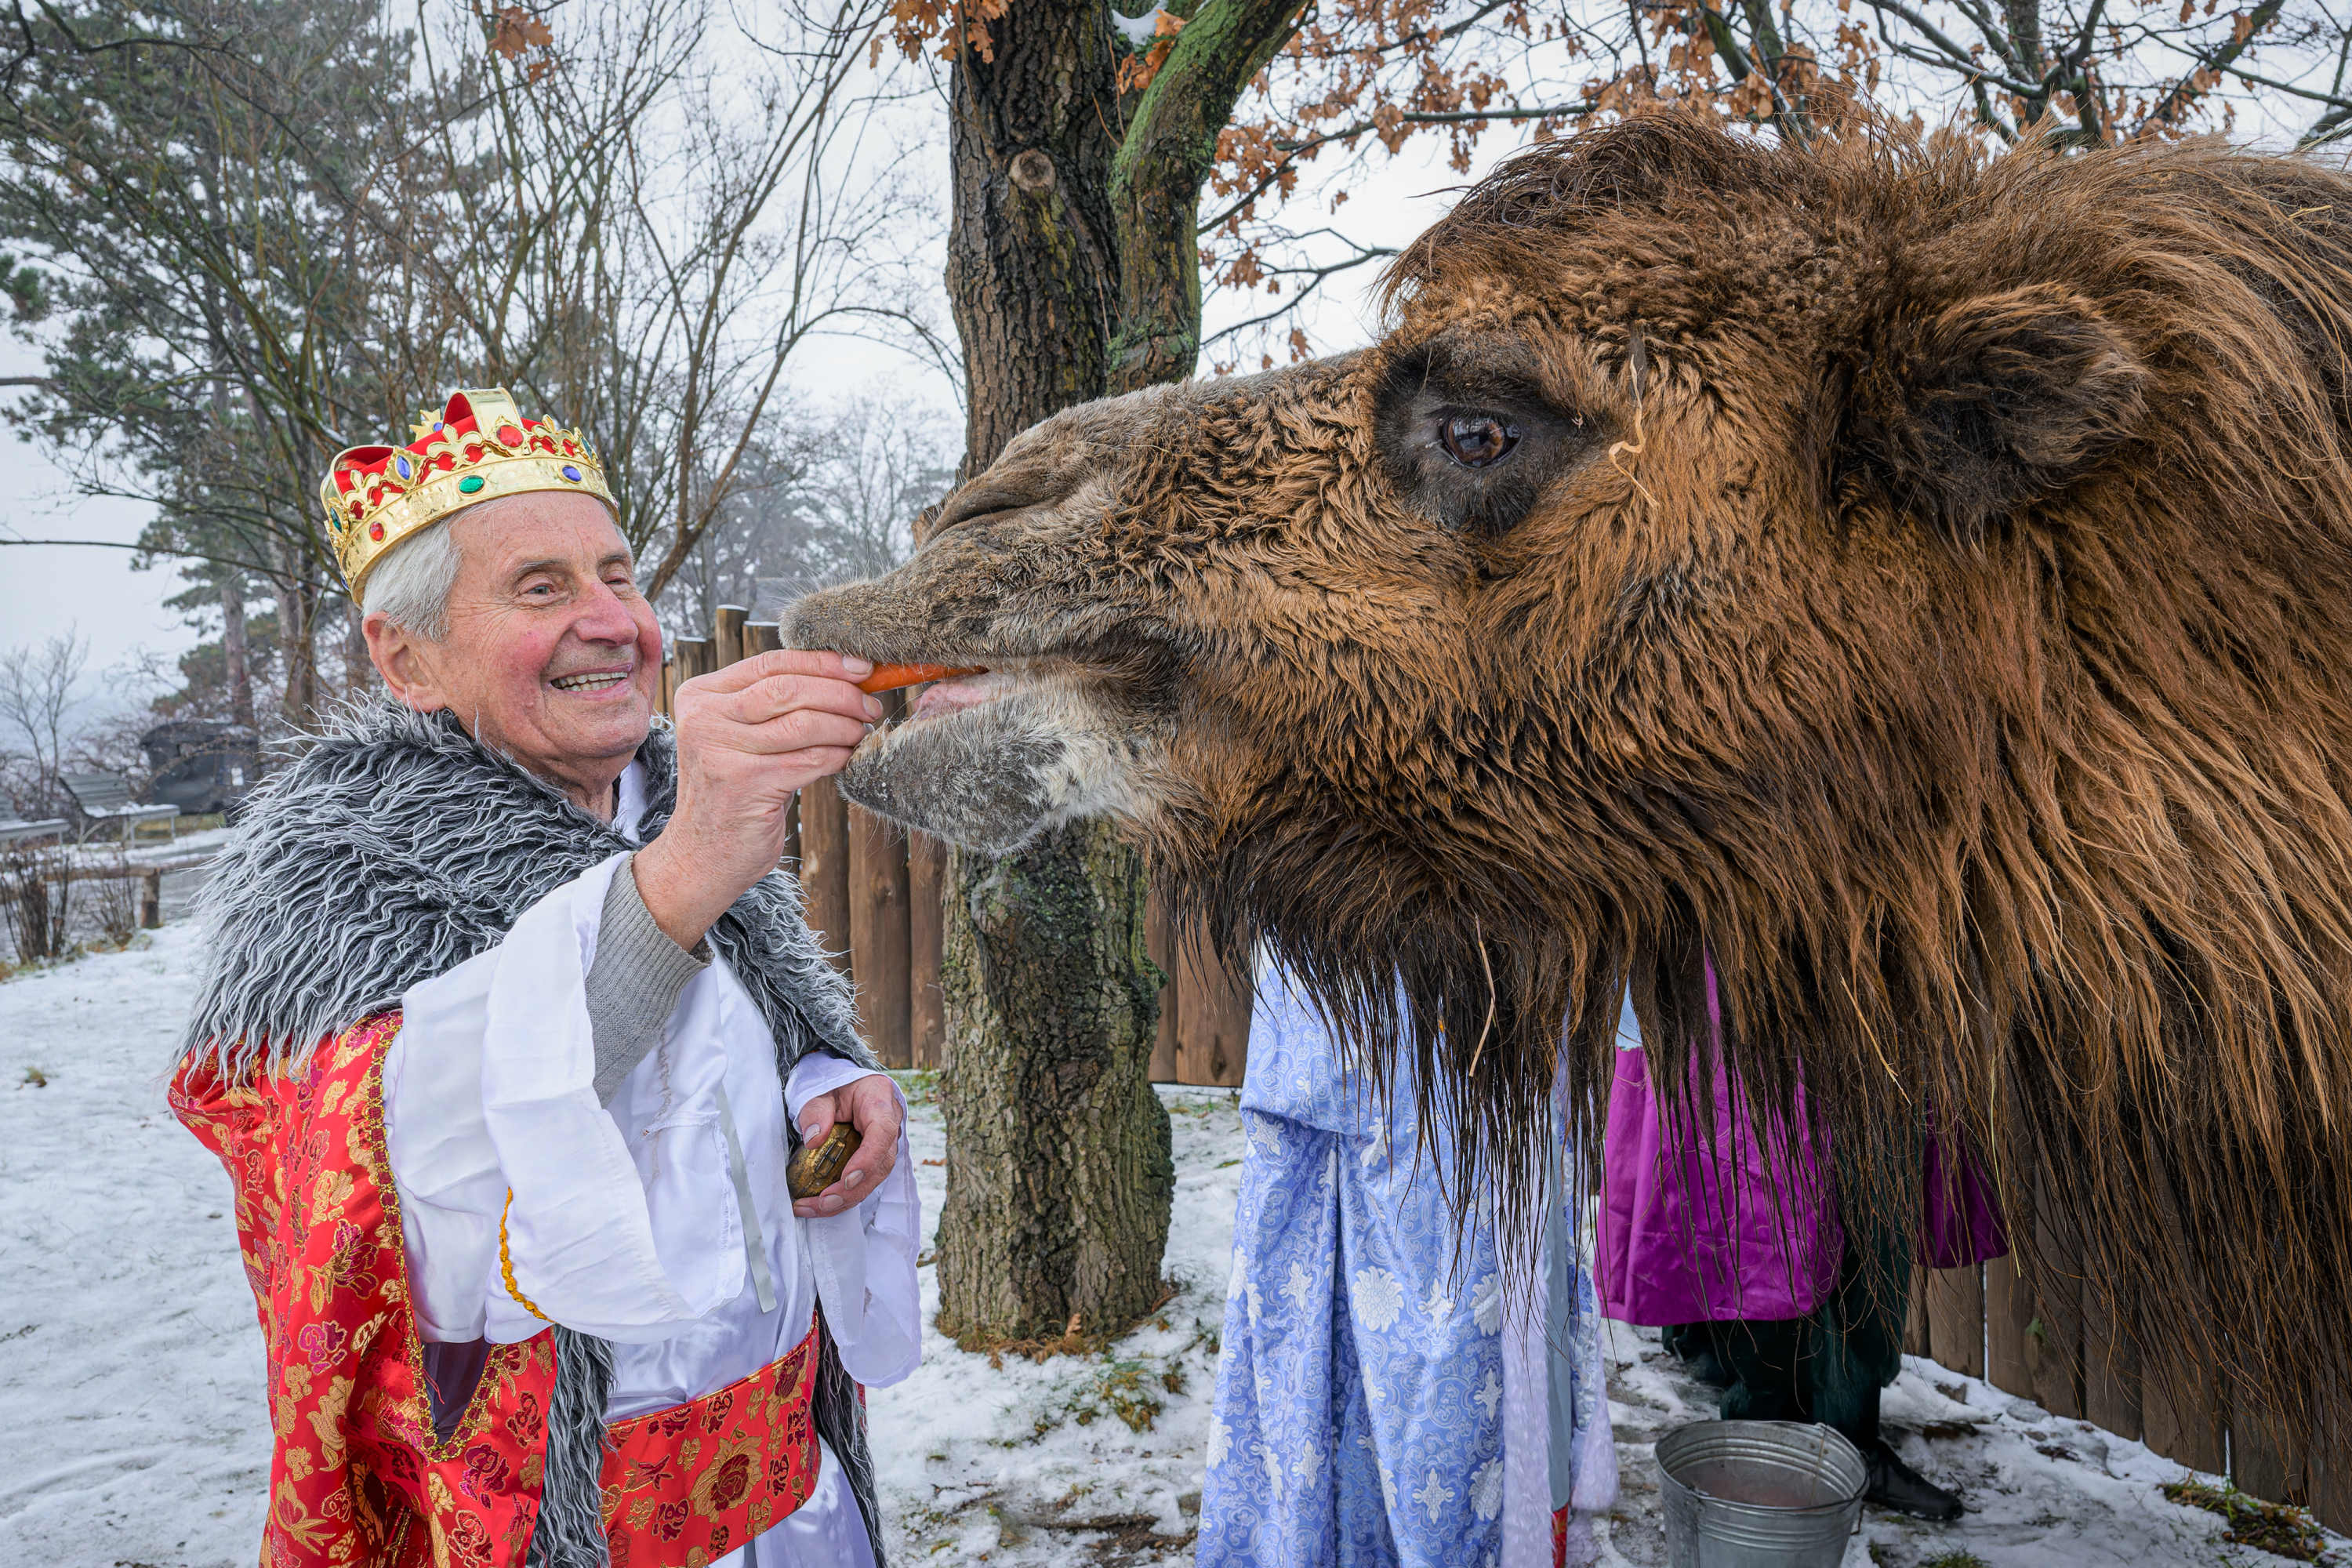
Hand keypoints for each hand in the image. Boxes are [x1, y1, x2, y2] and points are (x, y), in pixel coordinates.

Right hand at [634, 649, 877, 949]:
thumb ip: (770, 706)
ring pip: (804, 722)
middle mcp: (704, 718)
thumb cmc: (732, 791)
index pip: (770, 663)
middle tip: (871, 706)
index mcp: (700, 696)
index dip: (822, 662)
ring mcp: (722, 751)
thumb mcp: (737, 737)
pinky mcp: (746, 783)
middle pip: (789, 689)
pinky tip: (847, 757)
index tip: (861, 668)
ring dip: (845, 726)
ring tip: (862, 732)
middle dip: (841, 694)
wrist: (701, 856)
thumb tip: (844, 675)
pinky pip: (810, 759)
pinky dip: (837, 755)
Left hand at [793, 1074, 902, 1217]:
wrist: (844, 1087)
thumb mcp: (821, 1091)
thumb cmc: (836, 1086)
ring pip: (874, 1179)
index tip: (847, 1179)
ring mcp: (884, 1145)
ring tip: (814, 1207)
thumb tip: (813, 1140)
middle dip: (853, 1190)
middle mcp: (889, 1126)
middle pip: (880, 1164)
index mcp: (880, 1101)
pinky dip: (842, 1196)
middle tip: (824, 1201)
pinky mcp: (874, 1159)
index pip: (882, 1133)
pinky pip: (863, 1182)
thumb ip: (815, 1111)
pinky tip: (819, 1205)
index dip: (867, 1160)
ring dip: (845, 1199)